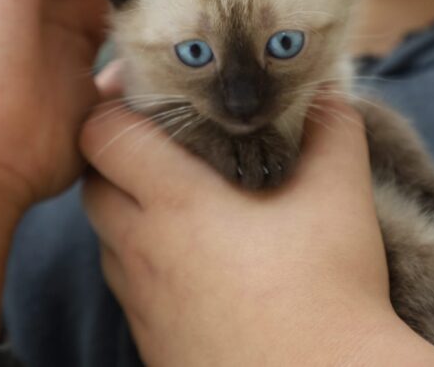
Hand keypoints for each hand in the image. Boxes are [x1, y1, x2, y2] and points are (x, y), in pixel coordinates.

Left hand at [81, 93, 433, 365]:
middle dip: (120, 160)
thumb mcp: (339, 193)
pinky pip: (128, 286)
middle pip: (94, 185)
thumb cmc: (328, 288)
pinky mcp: (151, 340)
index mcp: (175, 203)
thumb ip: (331, 128)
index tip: (153, 102)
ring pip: (108, 238)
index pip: (102, 136)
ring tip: (186, 205)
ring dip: (131, 213)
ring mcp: (142, 302)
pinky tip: (196, 262)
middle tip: (169, 150)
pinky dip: (146, 261)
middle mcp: (143, 251)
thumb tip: (326, 94)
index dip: (117, 108)